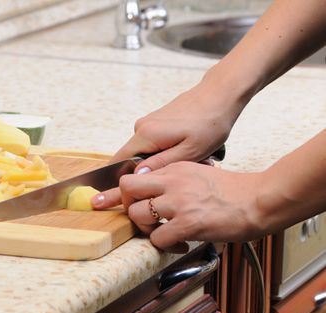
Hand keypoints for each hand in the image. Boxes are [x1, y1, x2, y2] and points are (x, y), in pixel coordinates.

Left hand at [93, 162, 265, 252]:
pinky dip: (165, 246)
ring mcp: (179, 201)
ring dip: (146, 230)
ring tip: (163, 234)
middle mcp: (173, 181)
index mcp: (175, 168)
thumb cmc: (234, 191)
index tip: (120, 201)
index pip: (135, 174)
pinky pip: (158, 238)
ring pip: (137, 215)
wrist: (260, 200)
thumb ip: (175, 179)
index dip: (125, 191)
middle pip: (126, 188)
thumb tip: (156, 191)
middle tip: (142, 219)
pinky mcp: (189, 223)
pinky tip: (181, 245)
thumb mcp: (199, 173)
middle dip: (127, 206)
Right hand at [110, 78, 246, 172]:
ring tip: (190, 159)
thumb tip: (138, 175)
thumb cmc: (210, 123)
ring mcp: (148, 122)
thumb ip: (161, 164)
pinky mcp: (156, 121)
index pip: (119, 162)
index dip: (123, 179)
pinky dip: (167, 151)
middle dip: (151, 171)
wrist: (219, 95)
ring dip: (162, 161)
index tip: (136, 191)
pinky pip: (153, 143)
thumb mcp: (190, 151)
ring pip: (145, 152)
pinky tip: (188, 149)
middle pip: (133, 158)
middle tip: (178, 174)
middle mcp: (141, 127)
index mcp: (146, 134)